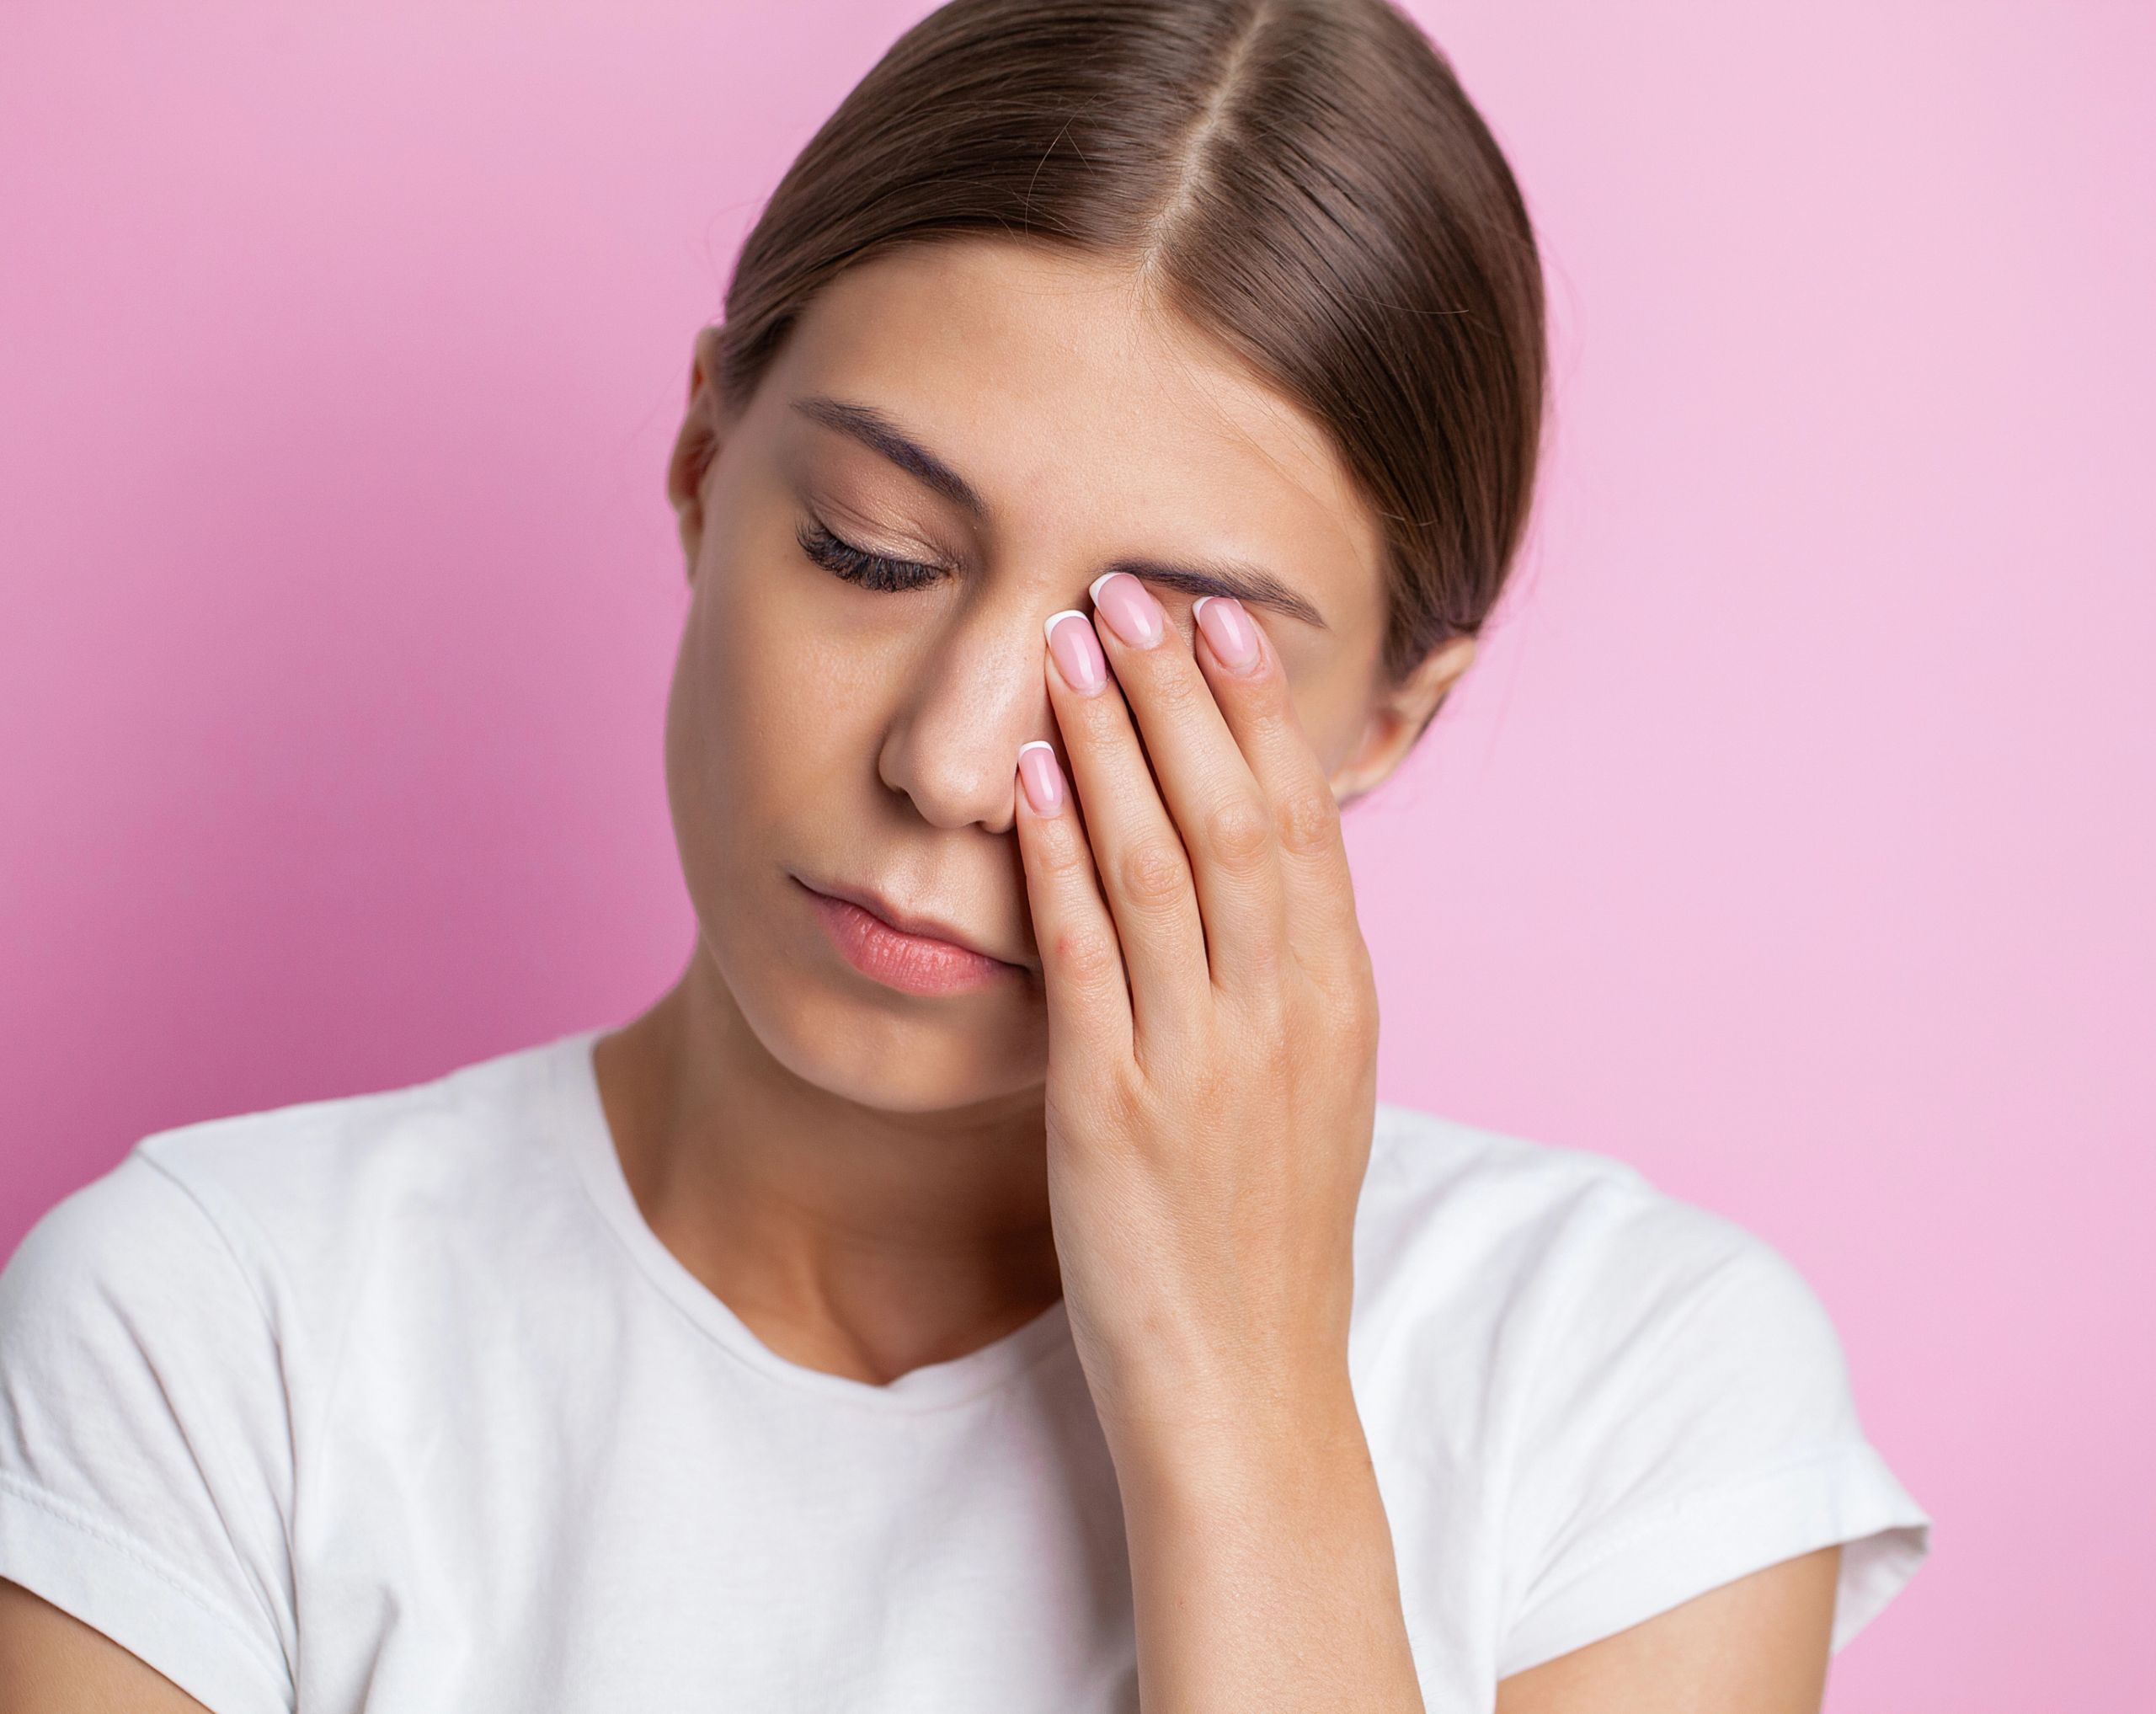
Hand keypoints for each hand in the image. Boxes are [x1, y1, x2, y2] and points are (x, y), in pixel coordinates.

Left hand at [1012, 572, 1381, 1459]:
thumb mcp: (1311, 1092)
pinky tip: (1037, 779)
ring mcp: (1201, 1060)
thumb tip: (1260, 869)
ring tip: (1071, 644)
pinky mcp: (1116, 1110)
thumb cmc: (1267, 1238)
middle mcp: (1283, 1016)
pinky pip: (1089, 955)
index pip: (1303, 824)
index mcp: (1340, 1004)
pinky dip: (1063, 857)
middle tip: (1135, 589)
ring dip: (1116, 742)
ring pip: (1163, 863)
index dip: (1259, 712)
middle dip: (1183, 692)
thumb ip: (1289, 978)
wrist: (1246, 1389)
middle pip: (1235, 816)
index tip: (1219, 617)